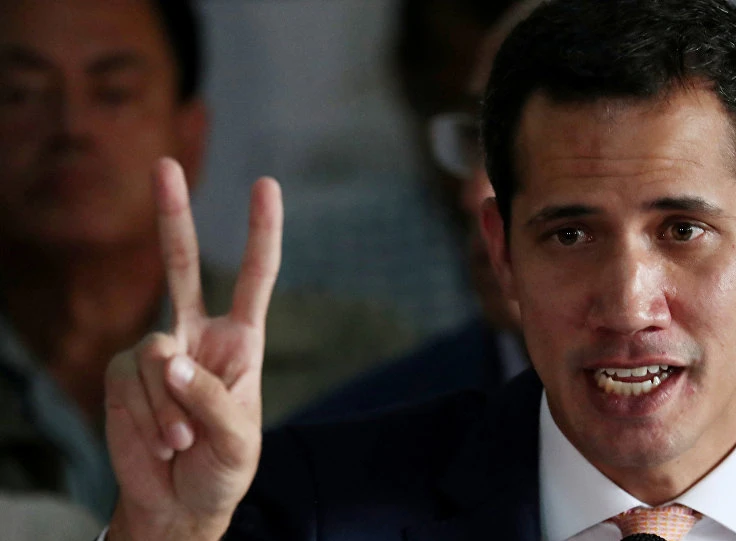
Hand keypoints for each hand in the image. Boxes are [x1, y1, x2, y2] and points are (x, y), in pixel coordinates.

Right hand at [104, 158, 282, 540]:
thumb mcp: (238, 438)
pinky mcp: (123, 375)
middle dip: (172, 215)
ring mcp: (157, 353)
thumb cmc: (223, 467)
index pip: (254, 278)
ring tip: (183, 442)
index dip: (260, 233)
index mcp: (241, 342)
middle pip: (182, 266)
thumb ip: (209, 396)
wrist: (181, 502)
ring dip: (169, 408)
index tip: (265, 185)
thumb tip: (168, 357)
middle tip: (164, 163)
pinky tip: (161, 442)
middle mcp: (198, 335)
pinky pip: (132, 383)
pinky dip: (147, 418)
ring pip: (156, 355)